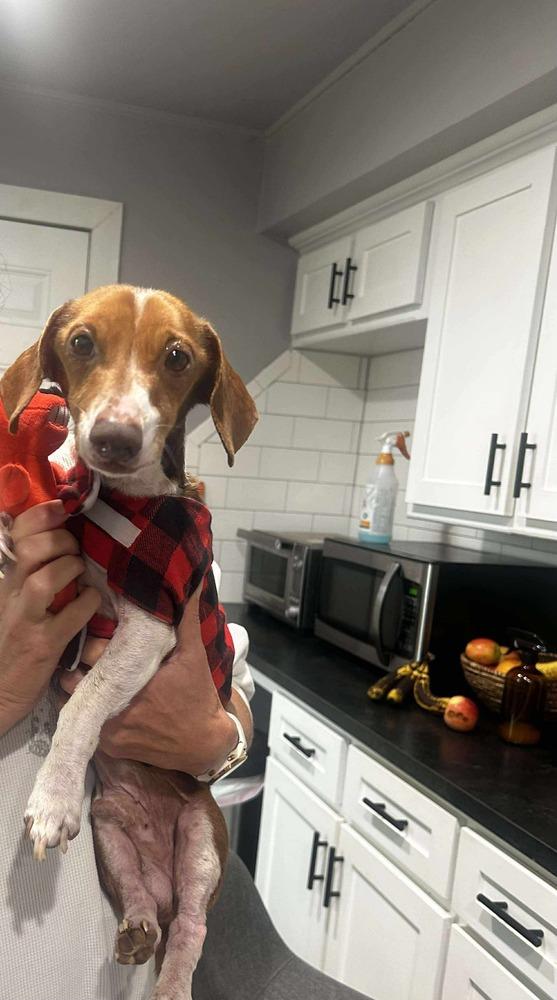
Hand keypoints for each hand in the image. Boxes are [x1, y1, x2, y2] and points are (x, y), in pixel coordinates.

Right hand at [0, 501, 100, 735]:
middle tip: (75, 552)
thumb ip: (32, 571)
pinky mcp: (44, 644)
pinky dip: (88, 603)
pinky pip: (72, 615)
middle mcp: (12, 593)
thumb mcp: (15, 599)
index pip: (16, 533)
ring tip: (80, 575)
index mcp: (7, 579)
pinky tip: (90, 602)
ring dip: (71, 569)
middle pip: (32, 550)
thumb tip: (64, 537)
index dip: (41, 514)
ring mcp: (27, 619)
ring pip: (45, 579)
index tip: (62, 508)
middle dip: (62, 540)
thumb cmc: (13, 641)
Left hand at [59, 584, 239, 774]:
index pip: (89, 657)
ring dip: (81, 685)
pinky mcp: (109, 747)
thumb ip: (185, 620)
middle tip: (93, 651)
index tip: (97, 633)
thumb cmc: (197, 696)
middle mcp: (114, 711)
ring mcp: (109, 733)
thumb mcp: (193, 655)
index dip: (90, 642)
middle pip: (75, 679)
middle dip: (81, 663)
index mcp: (132, 684)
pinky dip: (89, 706)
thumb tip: (187, 584)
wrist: (204, 744)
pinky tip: (102, 693)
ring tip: (95, 671)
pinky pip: (86, 721)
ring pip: (75, 701)